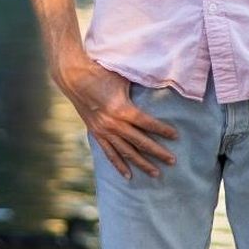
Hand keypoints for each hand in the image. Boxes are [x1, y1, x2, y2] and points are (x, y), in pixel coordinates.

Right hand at [50, 46, 177, 179]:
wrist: (72, 76)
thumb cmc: (100, 72)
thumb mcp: (123, 77)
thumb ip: (139, 85)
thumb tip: (160, 83)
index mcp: (121, 109)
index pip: (147, 123)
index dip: (162, 130)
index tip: (176, 136)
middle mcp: (113, 124)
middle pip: (140, 142)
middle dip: (158, 152)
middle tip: (173, 161)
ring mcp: (103, 131)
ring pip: (126, 152)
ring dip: (142, 164)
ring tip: (156, 173)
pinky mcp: (96, 133)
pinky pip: (109, 153)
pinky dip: (119, 165)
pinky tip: (129, 176)